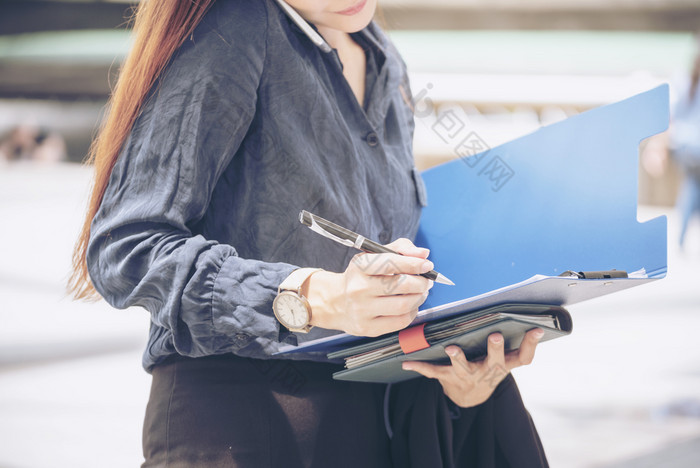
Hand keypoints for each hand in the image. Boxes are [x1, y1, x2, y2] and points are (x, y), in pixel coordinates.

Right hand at [302, 238, 433, 336]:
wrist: (334, 302)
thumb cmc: (360, 277)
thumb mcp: (373, 256)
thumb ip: (400, 249)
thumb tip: (423, 253)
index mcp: (359, 267)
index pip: (391, 263)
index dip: (414, 264)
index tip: (427, 265)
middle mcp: (358, 289)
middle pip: (400, 285)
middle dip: (420, 283)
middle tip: (426, 281)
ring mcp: (362, 310)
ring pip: (403, 305)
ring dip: (419, 298)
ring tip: (420, 293)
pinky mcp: (368, 328)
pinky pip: (400, 321)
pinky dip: (412, 312)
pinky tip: (410, 305)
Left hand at [402, 328, 543, 407]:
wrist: (469, 398)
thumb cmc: (486, 369)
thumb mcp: (503, 361)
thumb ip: (512, 342)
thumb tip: (527, 317)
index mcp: (503, 365)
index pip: (523, 357)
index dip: (531, 345)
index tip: (536, 329)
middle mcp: (488, 371)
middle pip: (495, 361)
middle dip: (495, 349)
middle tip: (495, 336)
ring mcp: (467, 376)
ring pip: (464, 367)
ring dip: (458, 358)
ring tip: (451, 348)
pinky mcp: (448, 378)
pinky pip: (433, 372)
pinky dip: (419, 366)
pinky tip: (407, 362)